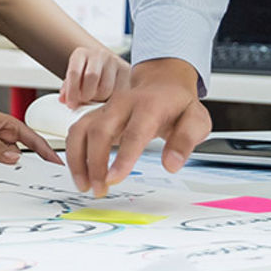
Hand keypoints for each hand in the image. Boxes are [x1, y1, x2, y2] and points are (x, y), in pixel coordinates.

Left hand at [58, 45, 131, 107]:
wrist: (105, 66)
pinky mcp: (126, 71)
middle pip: (92, 77)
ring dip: (99, 99)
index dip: (72, 91)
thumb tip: (63, 99)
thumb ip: (68, 88)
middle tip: (84, 101)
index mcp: (80, 54)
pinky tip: (108, 100)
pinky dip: (112, 100)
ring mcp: (114, 61)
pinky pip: (120, 91)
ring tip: (96, 99)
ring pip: (107, 87)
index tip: (71, 104)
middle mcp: (98, 54)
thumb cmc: (86, 74)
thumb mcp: (74, 78)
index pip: (74, 72)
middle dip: (86, 95)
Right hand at [65, 58, 209, 195]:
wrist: (162, 82)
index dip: (123, 157)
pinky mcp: (95, 114)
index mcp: (149, 106)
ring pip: (81, 130)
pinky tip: (78, 172)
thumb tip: (171, 165)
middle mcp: (122, 104)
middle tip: (98, 189)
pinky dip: (72, 153)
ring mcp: (105, 108)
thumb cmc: (179, 104)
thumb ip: (185, 141)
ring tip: (84, 185)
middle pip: (99, 131)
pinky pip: (76, 132)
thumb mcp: (197, 120)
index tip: (115, 179)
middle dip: (94, 162)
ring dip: (77, 159)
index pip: (134, 133)